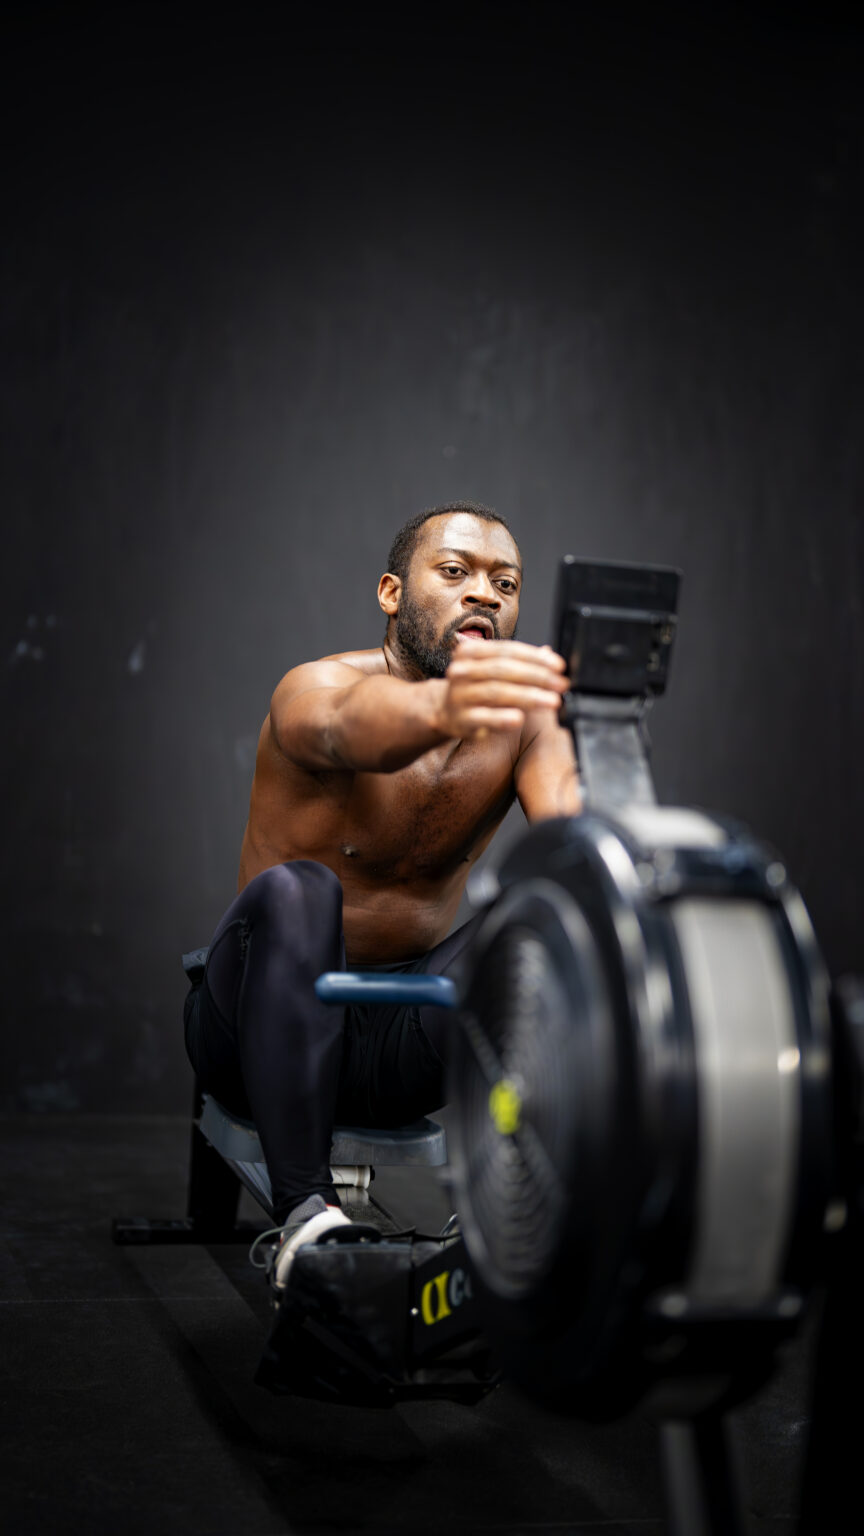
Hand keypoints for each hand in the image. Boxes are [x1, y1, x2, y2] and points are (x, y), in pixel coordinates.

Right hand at [437, 640, 568, 737]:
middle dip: (537, 677)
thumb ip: (521, 662)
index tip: (559, 666)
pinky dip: (501, 718)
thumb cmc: (476, 688)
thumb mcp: (495, 670)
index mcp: (471, 651)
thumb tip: (550, 654)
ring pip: (496, 692)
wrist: (446, 712)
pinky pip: (482, 717)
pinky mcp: (459, 719)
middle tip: (561, 684)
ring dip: (528, 697)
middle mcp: (462, 670)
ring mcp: (459, 695)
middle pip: (503, 670)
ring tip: (552, 701)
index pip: (508, 650)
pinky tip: (519, 719)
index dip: (535, 658)